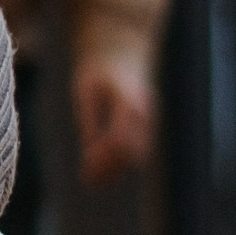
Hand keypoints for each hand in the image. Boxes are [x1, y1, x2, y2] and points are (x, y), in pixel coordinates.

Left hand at [73, 51, 155, 184]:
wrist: (120, 53)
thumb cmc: (98, 71)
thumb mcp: (86, 90)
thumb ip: (89, 118)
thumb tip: (90, 148)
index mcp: (128, 101)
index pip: (120, 138)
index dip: (104, 156)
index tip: (86, 165)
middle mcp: (144, 112)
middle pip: (133, 150)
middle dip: (111, 168)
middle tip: (88, 181)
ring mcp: (149, 119)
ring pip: (138, 154)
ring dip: (117, 169)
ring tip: (92, 181)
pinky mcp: (146, 124)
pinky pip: (137, 149)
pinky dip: (121, 162)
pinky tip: (101, 171)